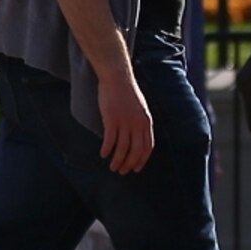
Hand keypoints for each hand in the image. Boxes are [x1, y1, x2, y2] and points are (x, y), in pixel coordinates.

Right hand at [96, 59, 155, 173]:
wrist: (117, 77)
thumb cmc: (127, 92)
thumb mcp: (141, 108)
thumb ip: (141, 123)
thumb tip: (138, 138)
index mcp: (146, 122)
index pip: (147, 147)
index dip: (141, 160)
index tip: (135, 168)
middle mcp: (137, 124)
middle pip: (135, 151)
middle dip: (129, 164)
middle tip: (122, 171)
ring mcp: (125, 122)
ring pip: (122, 149)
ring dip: (117, 161)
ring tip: (113, 167)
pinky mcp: (112, 119)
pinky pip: (110, 140)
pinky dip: (107, 150)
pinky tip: (103, 154)